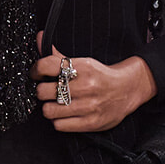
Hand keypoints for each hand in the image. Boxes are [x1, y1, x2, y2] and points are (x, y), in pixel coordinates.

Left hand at [31, 42, 156, 132]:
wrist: (128, 90)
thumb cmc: (102, 76)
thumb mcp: (84, 62)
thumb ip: (59, 55)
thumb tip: (40, 38)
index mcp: (83, 67)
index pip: (45, 66)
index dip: (36, 71)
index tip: (37, 75)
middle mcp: (86, 86)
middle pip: (43, 91)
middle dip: (42, 91)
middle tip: (48, 91)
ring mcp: (89, 106)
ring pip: (48, 110)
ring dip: (49, 108)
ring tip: (56, 104)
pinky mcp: (91, 122)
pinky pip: (59, 125)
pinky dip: (58, 121)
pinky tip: (64, 114)